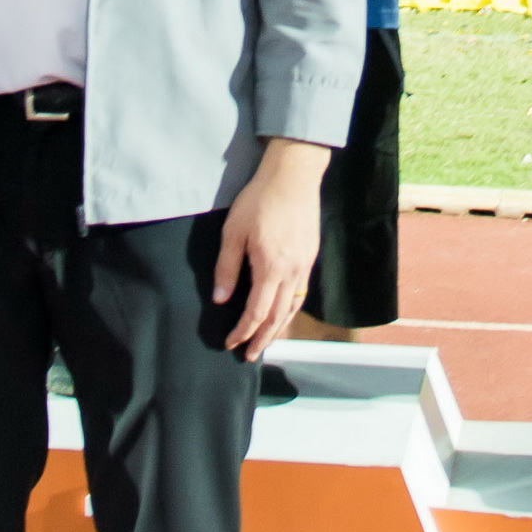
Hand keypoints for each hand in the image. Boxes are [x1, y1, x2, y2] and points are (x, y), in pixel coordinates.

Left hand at [215, 138, 327, 359]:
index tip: (230, 343)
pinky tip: (283, 311)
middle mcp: (292, 272)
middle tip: (250, 355)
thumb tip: (221, 299)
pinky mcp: (310, 256)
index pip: (256, 312)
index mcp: (271, 268)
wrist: (294, 176)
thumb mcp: (233, 232)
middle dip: (263, 339)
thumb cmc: (260, 200)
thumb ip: (227, 268)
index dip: (243, 331)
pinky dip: (291, 309)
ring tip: (267, 341)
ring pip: (293, 307)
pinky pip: (301, 292)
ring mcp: (304, 265)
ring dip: (279, 328)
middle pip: (278, 317)